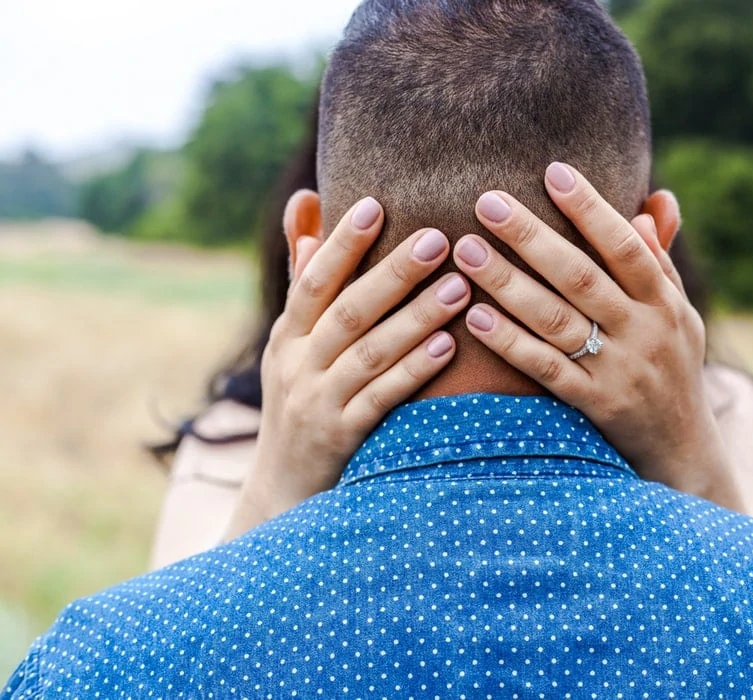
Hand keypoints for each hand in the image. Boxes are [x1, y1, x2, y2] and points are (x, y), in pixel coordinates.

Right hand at [225, 195, 471, 537]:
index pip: (314, 280)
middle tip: (440, 238)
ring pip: (370, 352)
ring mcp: (318, 402)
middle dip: (393, 273)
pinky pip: (381, 399)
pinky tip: (447, 348)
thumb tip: (304, 201)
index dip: (342, 243)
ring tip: (459, 288)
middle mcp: (298, 364)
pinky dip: (413, 372)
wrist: (281, 492)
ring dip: (416, 318)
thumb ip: (305, 274)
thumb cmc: (300, 401)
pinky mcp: (342, 437)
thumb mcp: (292, 342)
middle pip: (348, 310)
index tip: (376, 205)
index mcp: (289, 335)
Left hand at [455, 163, 742, 510]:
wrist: (683, 451)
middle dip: (533, 237)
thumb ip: (659, 261)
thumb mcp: (680, 314)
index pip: (626, 246)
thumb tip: (654, 200)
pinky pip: (545, 369)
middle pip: (582, 277)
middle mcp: (644, 332)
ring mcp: (618, 371)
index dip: (592, 208)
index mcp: (664, 303)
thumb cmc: (673, 368)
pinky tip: (475, 316)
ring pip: (556, 320)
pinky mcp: (594, 405)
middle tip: (488, 202)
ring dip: (509, 283)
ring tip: (466, 250)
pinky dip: (511, 342)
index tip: (553, 171)